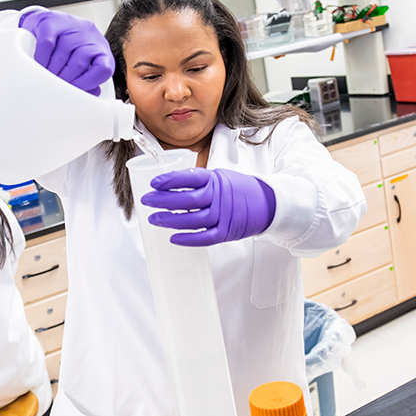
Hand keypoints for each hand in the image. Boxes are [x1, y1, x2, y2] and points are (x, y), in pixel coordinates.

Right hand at [18, 10, 113, 95]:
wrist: (43, 25)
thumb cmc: (63, 50)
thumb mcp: (79, 66)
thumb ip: (86, 81)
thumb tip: (89, 94)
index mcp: (100, 49)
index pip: (103, 69)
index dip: (88, 84)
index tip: (74, 92)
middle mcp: (90, 34)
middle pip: (80, 63)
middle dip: (65, 80)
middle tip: (55, 87)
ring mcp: (72, 24)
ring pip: (64, 53)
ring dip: (52, 70)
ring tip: (46, 77)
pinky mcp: (52, 21)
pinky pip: (47, 42)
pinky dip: (42, 57)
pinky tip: (40, 63)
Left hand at [141, 168, 275, 246]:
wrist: (268, 202)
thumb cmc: (240, 188)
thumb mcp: (221, 176)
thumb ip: (200, 181)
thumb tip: (172, 185)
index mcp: (215, 179)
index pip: (189, 178)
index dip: (170, 180)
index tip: (154, 183)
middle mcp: (219, 197)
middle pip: (186, 200)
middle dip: (163, 201)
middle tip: (146, 201)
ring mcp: (223, 216)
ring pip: (192, 220)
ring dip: (170, 220)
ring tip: (154, 220)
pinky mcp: (226, 232)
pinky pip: (204, 238)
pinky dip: (188, 239)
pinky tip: (173, 238)